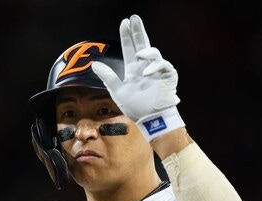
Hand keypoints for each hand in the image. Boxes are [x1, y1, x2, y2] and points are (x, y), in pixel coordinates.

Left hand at [91, 15, 184, 140]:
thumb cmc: (136, 108)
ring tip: (138, 53)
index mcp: (134, 70)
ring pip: (154, 53)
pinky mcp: (167, 76)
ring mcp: (157, 71)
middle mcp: (145, 67)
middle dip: (138, 31)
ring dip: (146, 51)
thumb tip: (94, 64)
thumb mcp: (118, 91)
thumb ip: (107, 77)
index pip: (130, 48)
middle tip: (134, 19)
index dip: (127, 36)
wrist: (151, 120)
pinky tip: (147, 72)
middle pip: (142, 44)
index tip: (124, 22)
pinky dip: (155, 66)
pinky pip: (164, 65)